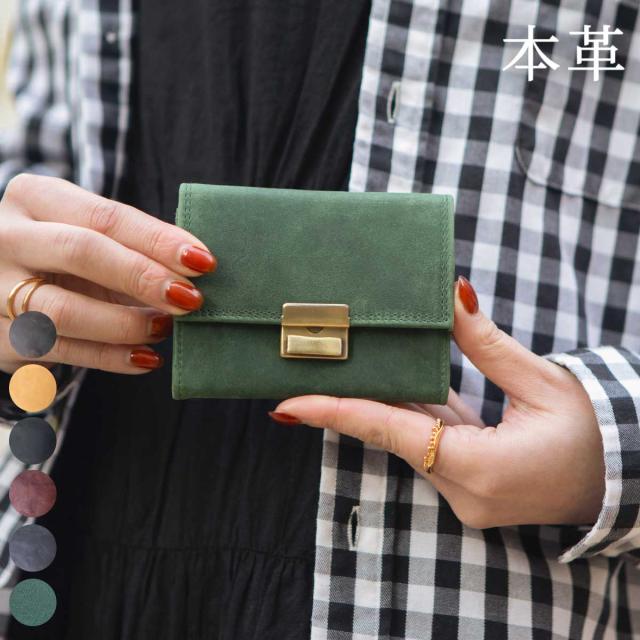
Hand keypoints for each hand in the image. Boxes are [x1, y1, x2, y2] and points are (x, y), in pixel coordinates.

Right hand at [0, 174, 215, 373]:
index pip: (105, 215)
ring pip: (64, 310)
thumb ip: (132, 246)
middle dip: (143, 276)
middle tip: (190, 298)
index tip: (203, 261)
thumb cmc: (62, 255)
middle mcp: (7, 236)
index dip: (158, 240)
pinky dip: (111, 357)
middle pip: (81, 251)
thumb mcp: (87, 235)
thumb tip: (198, 268)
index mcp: (35, 197)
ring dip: (126, 323)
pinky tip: (146, 358)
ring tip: (164, 327)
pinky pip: (62, 350)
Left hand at [269, 277, 604, 528]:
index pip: (390, 431)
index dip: (335, 413)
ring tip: (337, 368)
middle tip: (299, 371)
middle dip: (348, 400)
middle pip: (392, 433)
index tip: (286, 404)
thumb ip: (485, 343)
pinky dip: (412, 413)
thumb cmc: (599, 431)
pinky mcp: (472, 484)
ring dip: (380, 403)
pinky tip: (388, 381)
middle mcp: (464, 490)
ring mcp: (467, 493)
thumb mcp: (542, 381)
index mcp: (480, 468)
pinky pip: (432, 443)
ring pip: (410, 437)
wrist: (632, 480)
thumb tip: (450, 296)